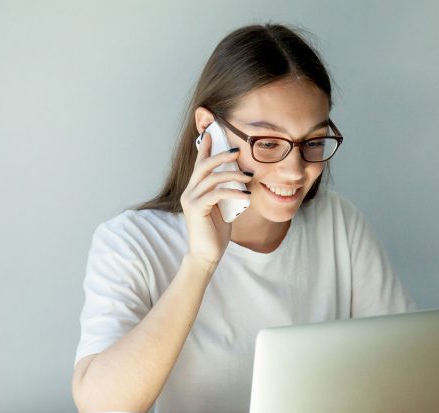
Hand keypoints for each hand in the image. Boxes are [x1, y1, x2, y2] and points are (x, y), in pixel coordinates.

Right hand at [180, 132, 251, 272]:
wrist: (206, 255)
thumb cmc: (215, 233)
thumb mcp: (222, 209)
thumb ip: (225, 193)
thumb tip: (240, 180)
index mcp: (194, 190)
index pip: (199, 164)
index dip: (205, 148)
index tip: (212, 132)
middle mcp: (189, 192)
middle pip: (204, 166)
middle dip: (220, 155)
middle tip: (237, 151)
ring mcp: (190, 200)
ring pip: (212, 178)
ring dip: (233, 175)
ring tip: (248, 176)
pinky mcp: (197, 209)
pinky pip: (216, 193)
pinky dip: (233, 192)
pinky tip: (245, 196)